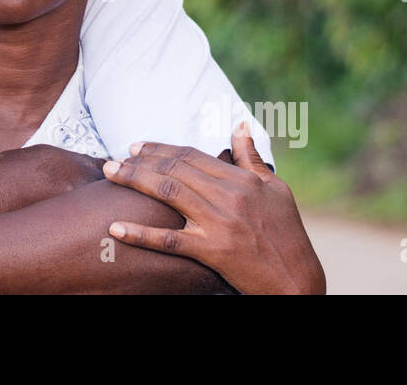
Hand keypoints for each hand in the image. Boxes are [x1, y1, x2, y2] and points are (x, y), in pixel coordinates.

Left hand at [101, 123, 324, 294]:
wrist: (296, 279)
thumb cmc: (287, 233)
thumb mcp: (275, 189)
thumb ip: (252, 158)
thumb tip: (240, 126)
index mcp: (242, 179)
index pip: (192, 155)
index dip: (161, 148)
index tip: (137, 146)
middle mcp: (228, 196)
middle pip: (175, 169)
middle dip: (140, 161)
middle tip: (115, 159)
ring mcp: (219, 223)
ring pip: (168, 194)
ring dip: (134, 180)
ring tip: (110, 173)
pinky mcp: (212, 251)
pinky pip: (169, 240)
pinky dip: (140, 234)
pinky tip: (116, 227)